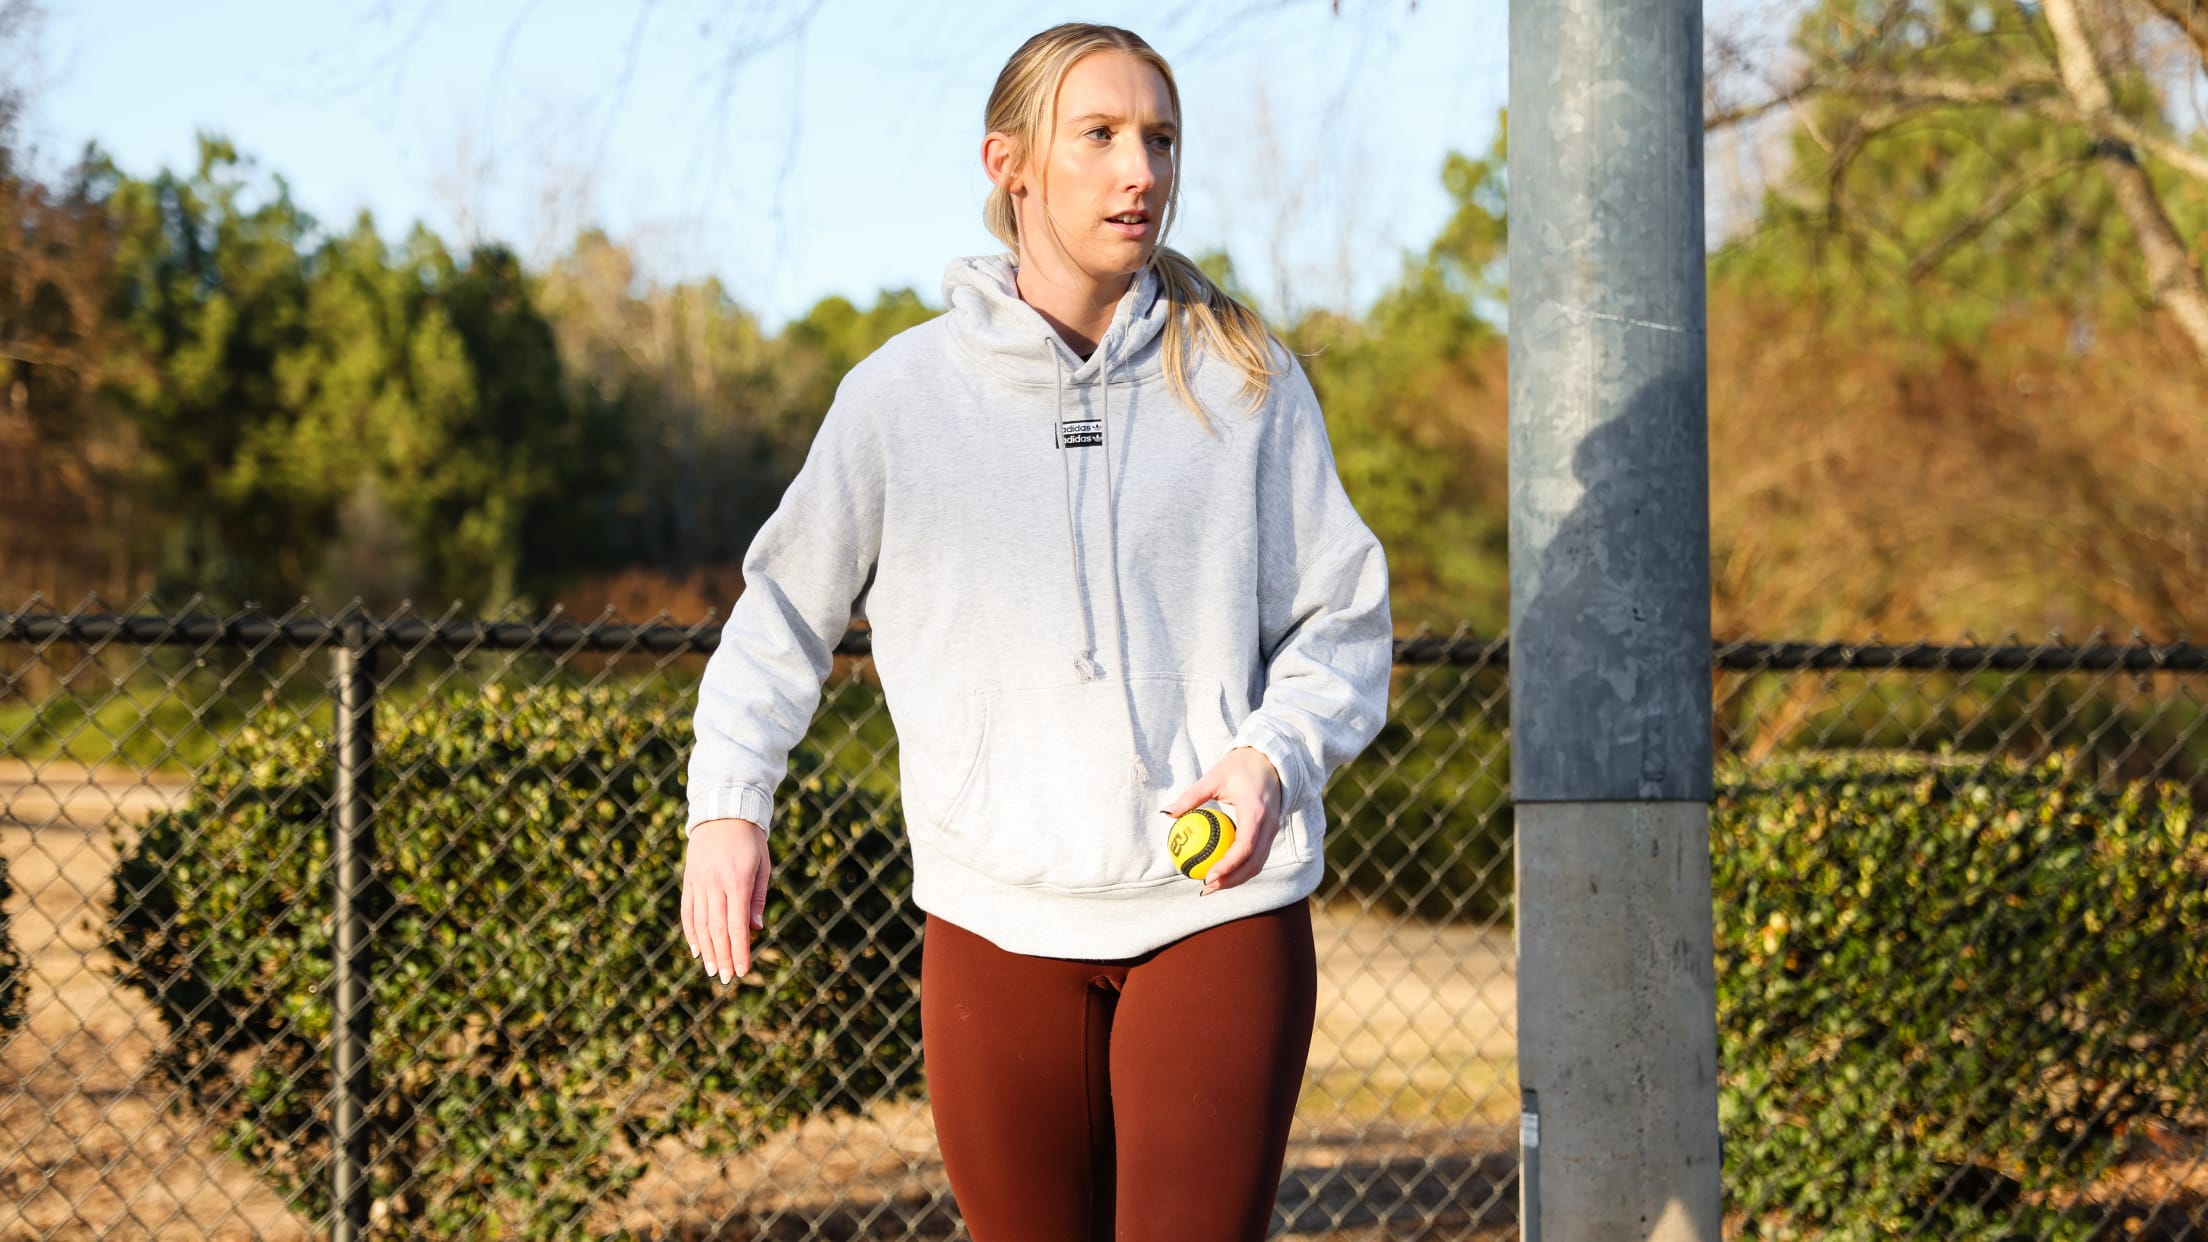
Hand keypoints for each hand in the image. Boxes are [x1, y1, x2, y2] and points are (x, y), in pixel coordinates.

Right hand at [681, 818, 770, 983]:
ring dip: (707, 950)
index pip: (737, 925)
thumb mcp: (763, 866)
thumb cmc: (750, 841)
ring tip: (713, 970)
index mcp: (738, 881)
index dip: (740, 950)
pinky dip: (691, 932)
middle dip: (723, 956)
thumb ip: (758, 899)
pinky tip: (697, 949)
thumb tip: (755, 930)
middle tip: (727, 978)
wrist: (722, 813)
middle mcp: (715, 884)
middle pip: (717, 929)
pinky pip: (688, 911)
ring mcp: (699, 883)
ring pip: (700, 924)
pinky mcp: (689, 881)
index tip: (743, 970)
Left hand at [1161, 746, 1283, 895]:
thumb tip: (1167, 813)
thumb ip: (1192, 796)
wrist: (1271, 759)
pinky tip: (1223, 872)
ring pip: (1258, 864)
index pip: (1244, 847)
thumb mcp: (1214, 777)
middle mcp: (1269, 824)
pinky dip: (1241, 868)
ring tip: (1211, 885)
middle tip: (1206, 887)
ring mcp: (1273, 830)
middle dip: (1231, 880)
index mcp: (1255, 811)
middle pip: (1253, 863)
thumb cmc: (1240, 766)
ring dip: (1237, 879)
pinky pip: (1258, 856)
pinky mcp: (1271, 832)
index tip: (1207, 876)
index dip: (1227, 866)